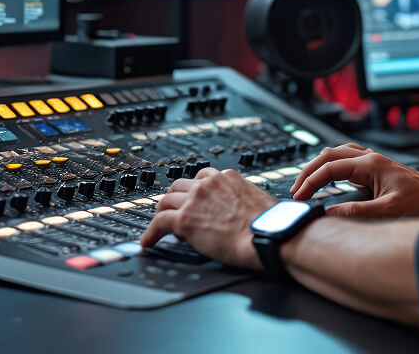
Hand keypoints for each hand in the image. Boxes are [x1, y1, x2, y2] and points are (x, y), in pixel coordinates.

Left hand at [140, 168, 275, 268]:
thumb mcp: (257, 201)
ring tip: (159, 227)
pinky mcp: (185, 219)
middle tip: (173, 211)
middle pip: (179, 185)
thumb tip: (242, 212)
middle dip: (175, 198)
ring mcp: (195, 200)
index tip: (193, 199)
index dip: (194, 190)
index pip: (203, 177)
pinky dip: (151, 233)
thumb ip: (242, 200)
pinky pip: (159, 223)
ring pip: (166, 201)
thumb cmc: (269, 223)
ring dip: (162, 213)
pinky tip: (148, 241)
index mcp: (228, 177)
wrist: (268, 234)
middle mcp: (209, 184)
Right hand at [290, 144, 418, 218]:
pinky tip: (329, 176)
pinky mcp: (376, 169)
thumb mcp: (389, 211)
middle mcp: (370, 158)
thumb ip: (358, 211)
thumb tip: (331, 211)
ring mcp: (373, 161)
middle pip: (329, 155)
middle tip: (296, 189)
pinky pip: (347, 160)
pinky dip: (332, 166)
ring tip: (306, 182)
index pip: (330, 167)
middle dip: (309, 171)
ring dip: (319, 166)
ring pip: (337, 154)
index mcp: (371, 164)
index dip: (311, 181)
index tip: (299, 196)